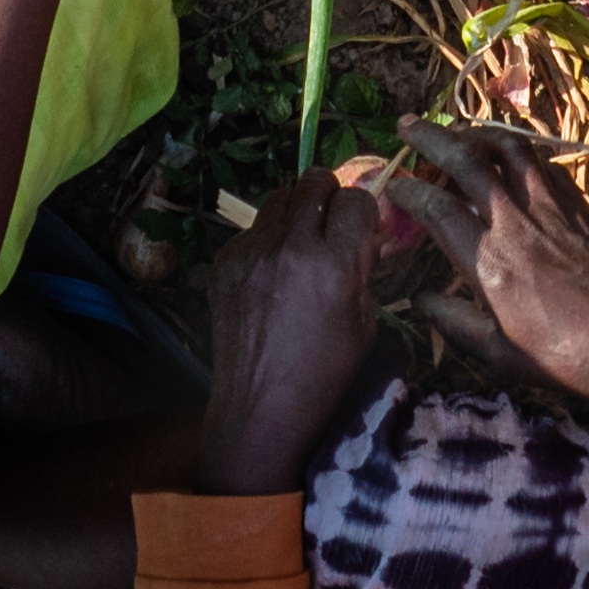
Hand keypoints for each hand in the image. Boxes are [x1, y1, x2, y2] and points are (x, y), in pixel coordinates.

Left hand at [194, 171, 381, 496]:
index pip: (355, 199)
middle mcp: (291, 248)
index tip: (359, 228)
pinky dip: (266, 241)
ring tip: (298, 245)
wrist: (260, 407)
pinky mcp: (224, 261)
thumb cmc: (324, 374)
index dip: (361, 211)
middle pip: (313, 181)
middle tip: (329, 223)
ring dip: (295, 212)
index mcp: (335, 265)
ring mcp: (252, 252)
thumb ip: (362, 269)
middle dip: (328, 196)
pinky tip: (270, 276)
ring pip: (279, 197)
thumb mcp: (364, 323)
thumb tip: (363, 234)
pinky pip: (252, 230)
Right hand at [386, 121, 588, 439]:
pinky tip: (511, 159)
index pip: (437, 208)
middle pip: (466, 161)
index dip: (409, 191)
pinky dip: (520, 152)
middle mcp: (515, 223)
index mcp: (488, 262)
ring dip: (478, 132)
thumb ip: (454, 323)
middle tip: (409, 125)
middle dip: (431, 137)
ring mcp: (550, 208)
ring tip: (459, 131)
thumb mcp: (496, 353)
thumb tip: (421, 301)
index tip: (393, 186)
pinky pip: (544, 163)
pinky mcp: (577, 205)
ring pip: (509, 148)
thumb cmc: (558, 357)